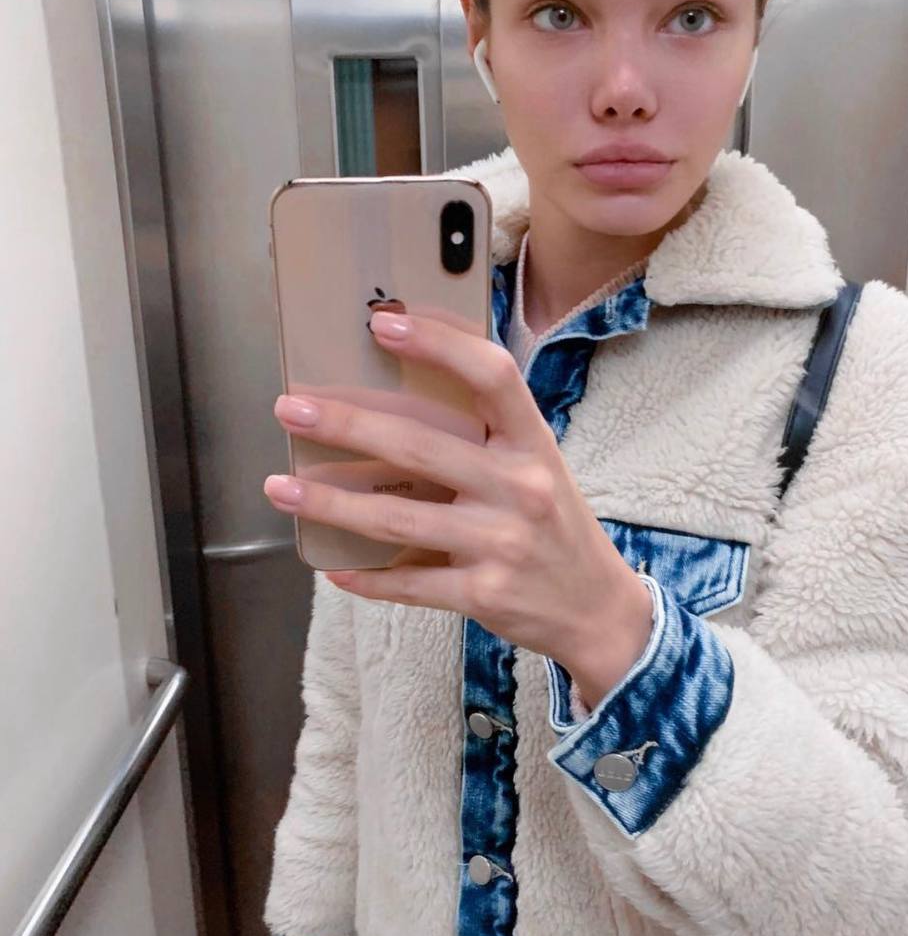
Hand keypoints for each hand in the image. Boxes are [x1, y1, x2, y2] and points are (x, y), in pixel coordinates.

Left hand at [263, 309, 650, 683]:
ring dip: (331, 504)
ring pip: (398, 519)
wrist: (599, 611)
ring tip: (281, 488)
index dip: (439, 345)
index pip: (492, 377)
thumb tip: (401, 401)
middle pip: (421, 448)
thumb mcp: (540, 469)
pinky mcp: (483, 594)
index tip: (384, 324)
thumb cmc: (557, 527)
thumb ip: (488, 438)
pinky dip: (365, 577)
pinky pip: (410, 584)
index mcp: (534, 446)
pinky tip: (331, 564)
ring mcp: (501, 544)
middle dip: (348, 425)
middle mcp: (520, 489)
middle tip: (293, 409)